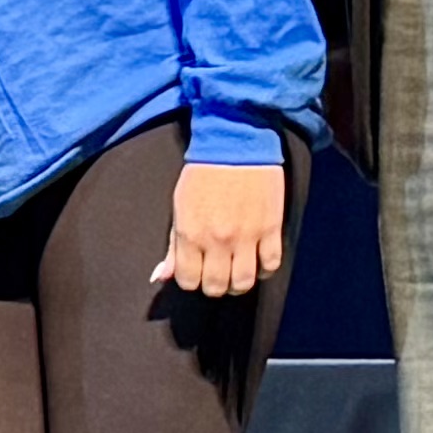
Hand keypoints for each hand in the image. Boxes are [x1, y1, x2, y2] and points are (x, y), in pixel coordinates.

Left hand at [151, 158, 289, 300]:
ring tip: (235, 273)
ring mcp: (247, 236)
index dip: (190, 280)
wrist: (235, 145)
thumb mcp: (178, 208)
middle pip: (216, 287)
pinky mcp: (271, 229)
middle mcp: (218, 240)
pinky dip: (264, 270)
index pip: (188, 281)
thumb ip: (172, 247)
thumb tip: (161, 277)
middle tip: (215, 274)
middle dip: (213, 286)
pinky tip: (257, 262)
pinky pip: (271, 265)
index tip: (195, 271)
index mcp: (190, 234)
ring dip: (238, 284)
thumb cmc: (202, 175)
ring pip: (244, 282)